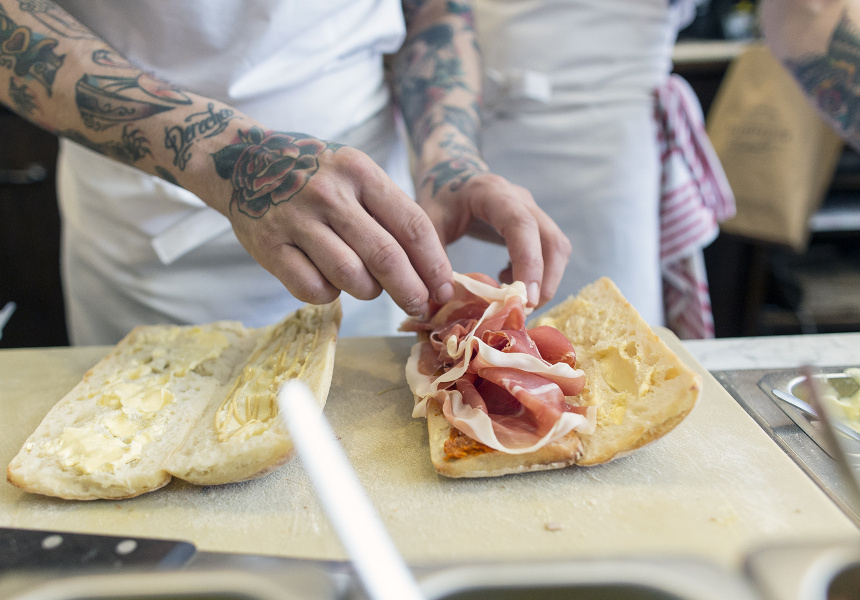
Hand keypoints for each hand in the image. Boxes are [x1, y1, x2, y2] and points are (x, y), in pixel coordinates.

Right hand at [214, 128, 453, 314]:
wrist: (243, 161)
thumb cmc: (315, 174)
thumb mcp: (355, 173)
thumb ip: (389, 211)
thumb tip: (431, 269)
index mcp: (360, 172)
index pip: (412, 225)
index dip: (434, 264)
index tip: (444, 288)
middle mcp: (329, 194)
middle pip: (386, 257)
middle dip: (411, 291)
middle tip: (420, 306)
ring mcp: (295, 220)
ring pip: (350, 277)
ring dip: (369, 292)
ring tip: (368, 287)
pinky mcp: (268, 246)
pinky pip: (313, 289)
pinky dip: (329, 295)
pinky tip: (329, 282)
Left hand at [417, 162, 571, 307]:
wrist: (451, 177)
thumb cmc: (438, 199)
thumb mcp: (425, 223)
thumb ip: (430, 258)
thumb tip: (442, 300)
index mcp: (492, 193)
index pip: (521, 225)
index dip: (528, 261)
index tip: (525, 296)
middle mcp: (520, 200)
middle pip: (551, 240)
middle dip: (545, 280)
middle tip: (524, 311)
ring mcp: (532, 211)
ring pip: (557, 248)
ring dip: (545, 281)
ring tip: (515, 301)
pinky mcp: (535, 225)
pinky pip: (550, 252)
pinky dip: (538, 274)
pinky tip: (506, 282)